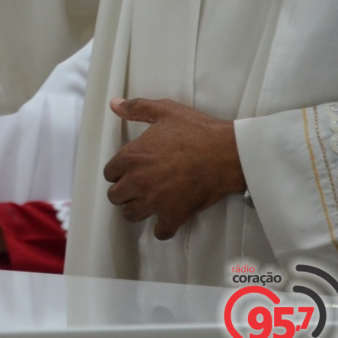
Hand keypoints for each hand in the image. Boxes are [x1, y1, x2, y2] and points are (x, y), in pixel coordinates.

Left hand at [103, 97, 246, 240]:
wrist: (228, 153)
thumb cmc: (197, 131)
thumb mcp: (165, 111)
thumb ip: (136, 108)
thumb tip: (114, 104)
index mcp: (132, 157)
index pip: (109, 174)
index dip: (119, 173)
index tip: (129, 172)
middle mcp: (137, 181)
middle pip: (115, 197)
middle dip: (125, 193)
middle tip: (138, 188)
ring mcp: (154, 201)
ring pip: (131, 215)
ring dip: (138, 210)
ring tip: (149, 203)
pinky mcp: (174, 215)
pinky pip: (160, 232)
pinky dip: (163, 228)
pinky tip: (167, 220)